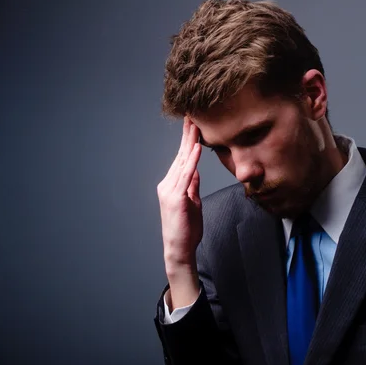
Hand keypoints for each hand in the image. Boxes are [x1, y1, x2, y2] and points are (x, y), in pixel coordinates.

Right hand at [157, 117, 201, 308]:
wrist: (179, 249)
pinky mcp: (176, 198)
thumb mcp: (193, 202)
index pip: (182, 158)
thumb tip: (196, 170)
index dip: (188, 141)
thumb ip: (193, 186)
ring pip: (182, 161)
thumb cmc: (187, 229)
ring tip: (196, 125)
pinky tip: (197, 148)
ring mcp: (170, 190)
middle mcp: (168, 184)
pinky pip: (186, 175)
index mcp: (173, 184)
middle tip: (193, 115)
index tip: (194, 125)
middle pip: (180, 155)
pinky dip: (192, 160)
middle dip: (187, 135)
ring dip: (190, 142)